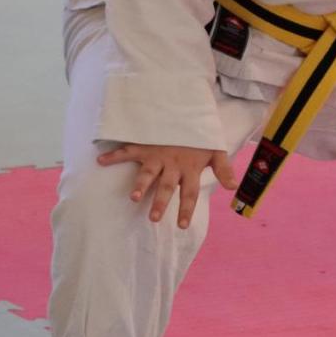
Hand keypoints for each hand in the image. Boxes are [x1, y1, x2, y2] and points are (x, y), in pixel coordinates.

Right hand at [97, 143, 238, 227]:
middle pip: (167, 186)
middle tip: (154, 219)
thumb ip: (223, 169)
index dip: (186, 209)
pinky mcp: (145, 145)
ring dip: (141, 184)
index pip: (190, 192)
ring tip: (134, 197)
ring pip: (147, 172)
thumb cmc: (200, 136)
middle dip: (161, 202)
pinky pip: (128, 150)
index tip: (182, 226)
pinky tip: (101, 161)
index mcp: (189, 169)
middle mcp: (172, 164)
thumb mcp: (215, 151)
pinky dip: (114, 155)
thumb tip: (234, 187)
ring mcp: (157, 155)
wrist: (188, 110)